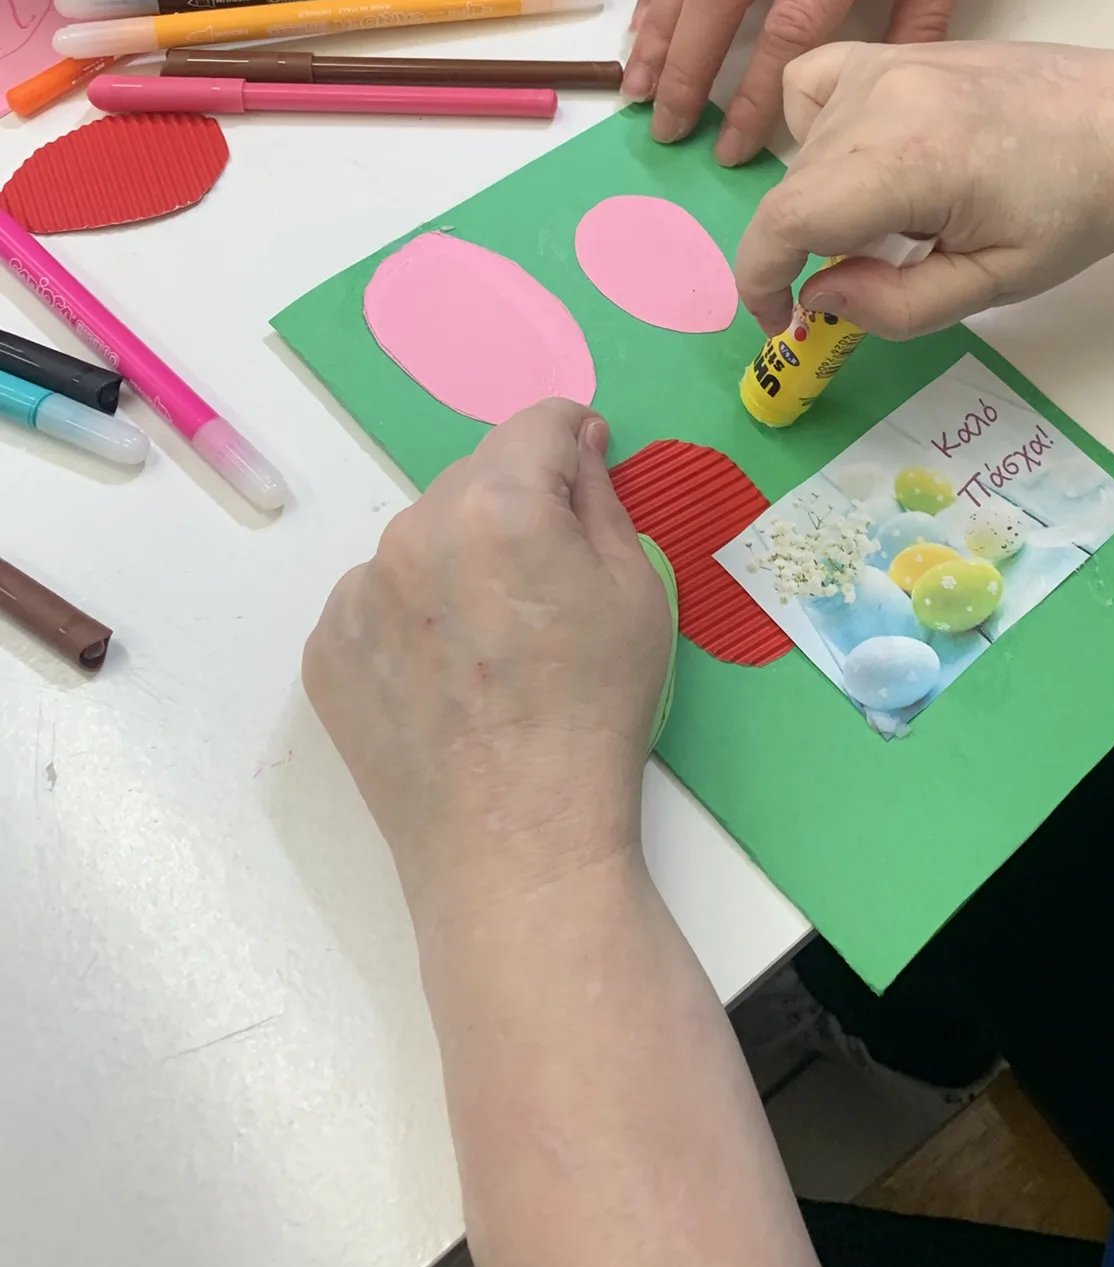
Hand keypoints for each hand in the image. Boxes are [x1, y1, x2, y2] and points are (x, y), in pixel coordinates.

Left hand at [303, 400, 672, 903]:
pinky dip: (412, 617)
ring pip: (422, 540)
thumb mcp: (635, 592)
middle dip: (515, 505)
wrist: (515, 842)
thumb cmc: (594, 713)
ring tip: (494, 643)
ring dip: (459, 559)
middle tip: (550, 582)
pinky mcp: (325, 648)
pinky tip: (448, 678)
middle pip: (475, 481)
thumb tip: (576, 443)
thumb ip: (600, 497)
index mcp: (497, 503)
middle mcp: (412, 529)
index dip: (572, 435)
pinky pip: (379, 600)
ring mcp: (356, 591)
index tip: (588, 461)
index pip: (535, 425)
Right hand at [734, 39, 1113, 337]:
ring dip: (823, 196)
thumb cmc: (1079, 209)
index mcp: (909, 159)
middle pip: (791, 190)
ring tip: (900, 214)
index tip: (784, 319)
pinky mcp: (896, 50)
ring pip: (802, 148)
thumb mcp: (996, 283)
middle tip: (877, 274)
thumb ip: (896, 305)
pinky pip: (814, 86)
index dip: (762, 281)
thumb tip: (817, 298)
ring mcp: (886, 63)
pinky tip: (869, 156)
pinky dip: (818, 129)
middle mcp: (882, 96)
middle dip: (806, 248)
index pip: (785, 220)